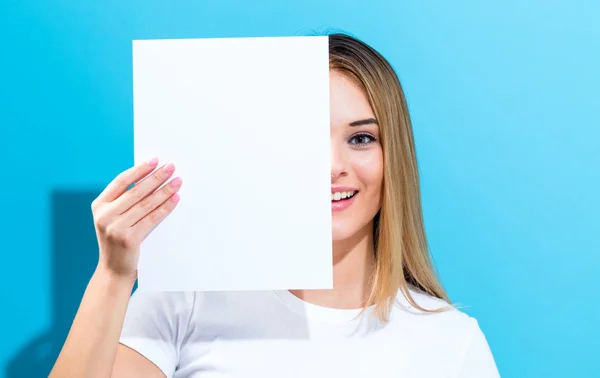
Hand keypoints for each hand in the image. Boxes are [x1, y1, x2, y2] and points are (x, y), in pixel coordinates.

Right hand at [91, 158, 181, 280]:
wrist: (114, 270)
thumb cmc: (117, 240)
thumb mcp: (113, 218)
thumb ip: (124, 200)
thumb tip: (150, 177)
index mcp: (99, 205)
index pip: (122, 181)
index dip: (139, 169)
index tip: (154, 160)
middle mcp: (105, 215)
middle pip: (136, 191)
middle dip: (156, 177)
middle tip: (171, 167)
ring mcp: (116, 227)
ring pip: (146, 204)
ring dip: (164, 191)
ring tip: (177, 181)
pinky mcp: (129, 238)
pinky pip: (152, 218)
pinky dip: (166, 208)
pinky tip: (175, 199)